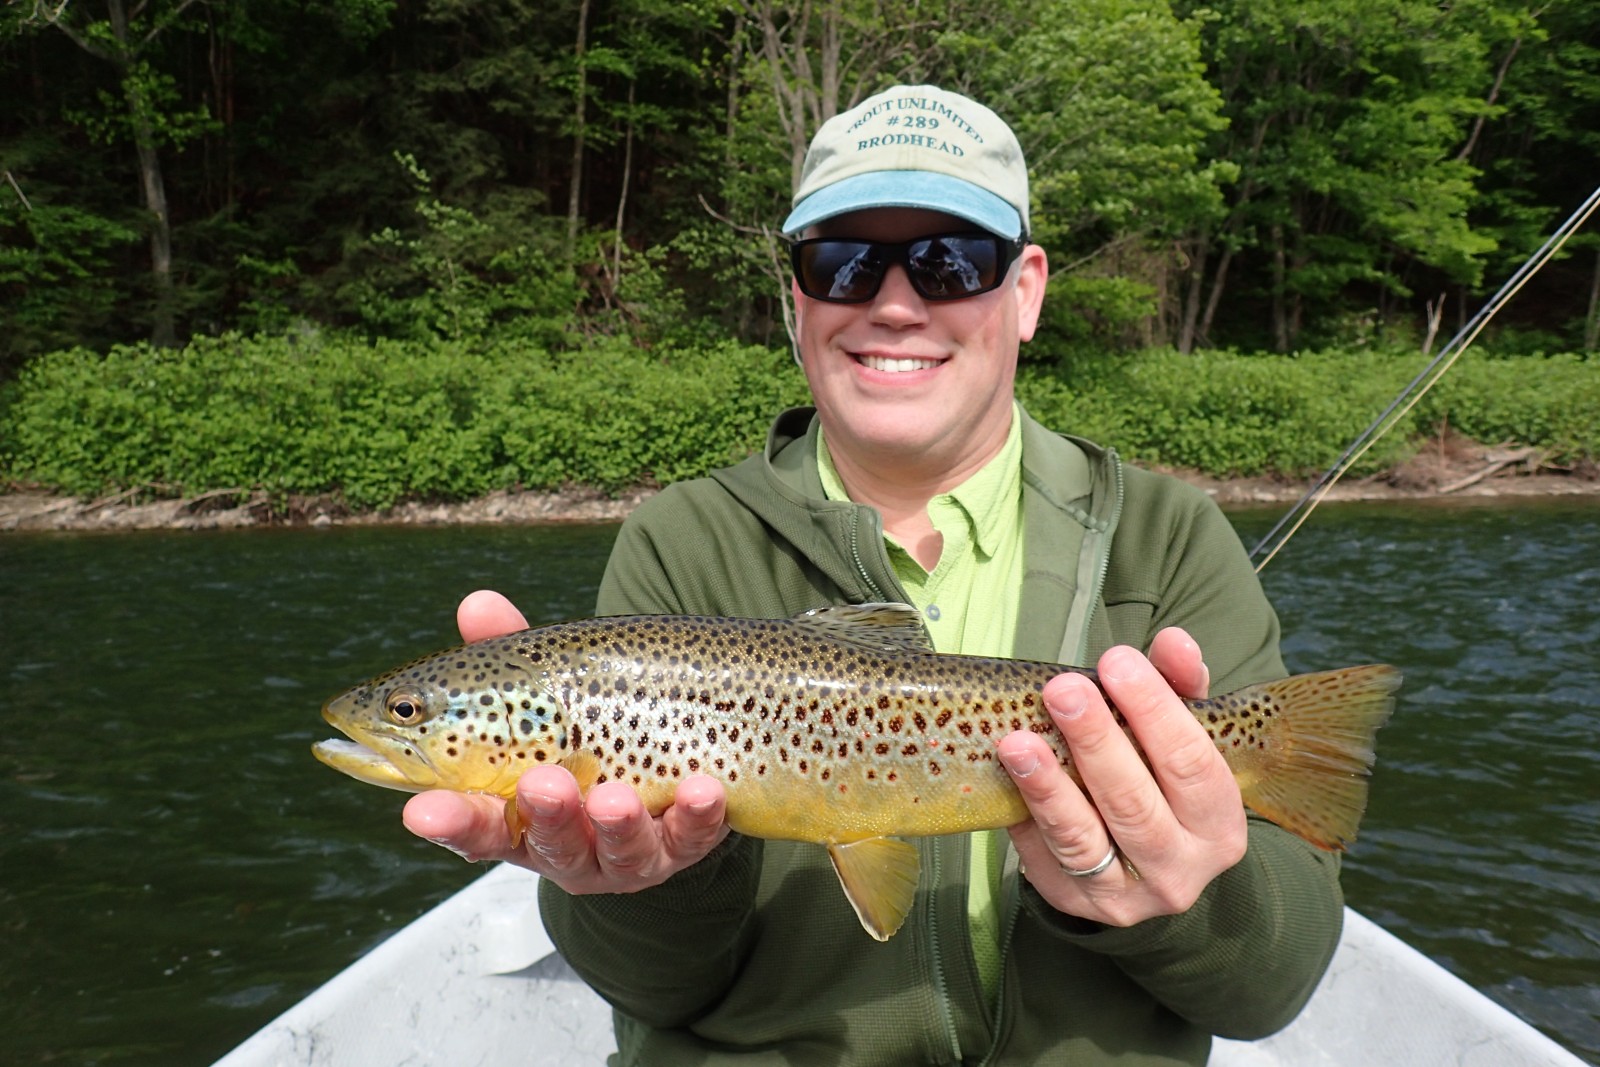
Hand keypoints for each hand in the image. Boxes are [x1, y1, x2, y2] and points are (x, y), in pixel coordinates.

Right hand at [401, 590, 730, 892]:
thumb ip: (509, 656)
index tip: (421, 810)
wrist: (670, 759)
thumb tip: (477, 604)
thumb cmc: (582, 727)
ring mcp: (625, 849)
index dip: (448, 819)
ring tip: (615, 795)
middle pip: (548, 840)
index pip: (473, 822)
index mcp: (515, 814)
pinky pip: (695, 836)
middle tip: (542, 782)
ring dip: (616, 821)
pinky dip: (698, 815)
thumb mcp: (543, 696)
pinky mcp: (685, 842)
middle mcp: (566, 842)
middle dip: (545, 813)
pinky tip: (704, 789)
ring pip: (619, 849)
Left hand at [995, 627, 1246, 925]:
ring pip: (1083, 840)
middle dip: (1096, 742)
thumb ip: (1179, 688)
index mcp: (1218, 823)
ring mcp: (1125, 896)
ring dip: (1049, 788)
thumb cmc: (1162, 783)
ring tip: (1017, 741)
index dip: (1155, 711)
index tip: (1116, 662)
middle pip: (1134, 804)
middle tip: (1062, 690)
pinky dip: (1026, 817)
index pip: (1191, 764)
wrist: (1146, 869)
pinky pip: (1044, 859)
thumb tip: (1174, 642)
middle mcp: (1179, 869)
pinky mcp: (1074, 904)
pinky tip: (1006, 778)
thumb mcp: (1182, 737)